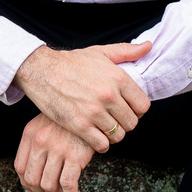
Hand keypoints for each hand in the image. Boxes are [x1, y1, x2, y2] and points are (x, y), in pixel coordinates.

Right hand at [13, 42, 151, 152]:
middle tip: (115, 119)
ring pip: (118, 136)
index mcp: (118, 78)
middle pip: (132, 123)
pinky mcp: (79, 125)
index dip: (137, 110)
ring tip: (105, 127)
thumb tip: (149, 46)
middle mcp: (108, 95)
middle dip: (125, 123)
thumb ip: (127, 51)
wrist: (42, 70)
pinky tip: (95, 136)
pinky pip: (101, 145)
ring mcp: (94, 111)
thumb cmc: (72, 62)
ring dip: (113, 134)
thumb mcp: (101, 52)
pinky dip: (101, 144)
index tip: (128, 109)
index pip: (143, 105)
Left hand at [14, 113, 94, 191]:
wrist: (91, 107)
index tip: (34, 189)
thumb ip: (36, 143)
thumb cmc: (69, 117)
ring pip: (49, 184)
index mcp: (30, 133)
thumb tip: (31, 177)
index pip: (20, 167)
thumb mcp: (46, 123)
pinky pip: (68, 184)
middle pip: (32, 179)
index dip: (26, 183)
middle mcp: (41, 141)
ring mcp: (58, 149)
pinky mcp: (76, 155)